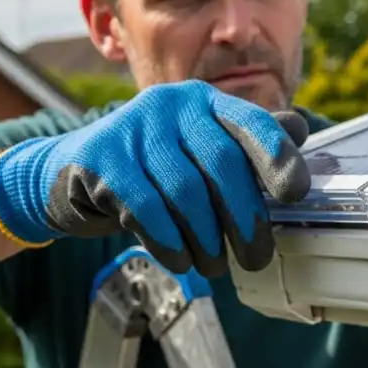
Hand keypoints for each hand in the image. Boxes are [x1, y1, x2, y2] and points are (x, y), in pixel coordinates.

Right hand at [0, 79, 309, 276]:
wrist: (67, 174)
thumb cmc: (150, 167)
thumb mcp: (198, 149)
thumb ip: (245, 142)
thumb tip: (300, 129)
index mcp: (203, 101)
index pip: (251, 123)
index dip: (278, 158)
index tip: (296, 195)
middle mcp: (169, 104)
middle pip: (221, 163)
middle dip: (245, 217)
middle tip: (255, 257)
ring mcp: (132, 128)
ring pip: (184, 192)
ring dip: (206, 239)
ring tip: (214, 266)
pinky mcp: (100, 159)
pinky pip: (145, 208)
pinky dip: (168, 242)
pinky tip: (180, 261)